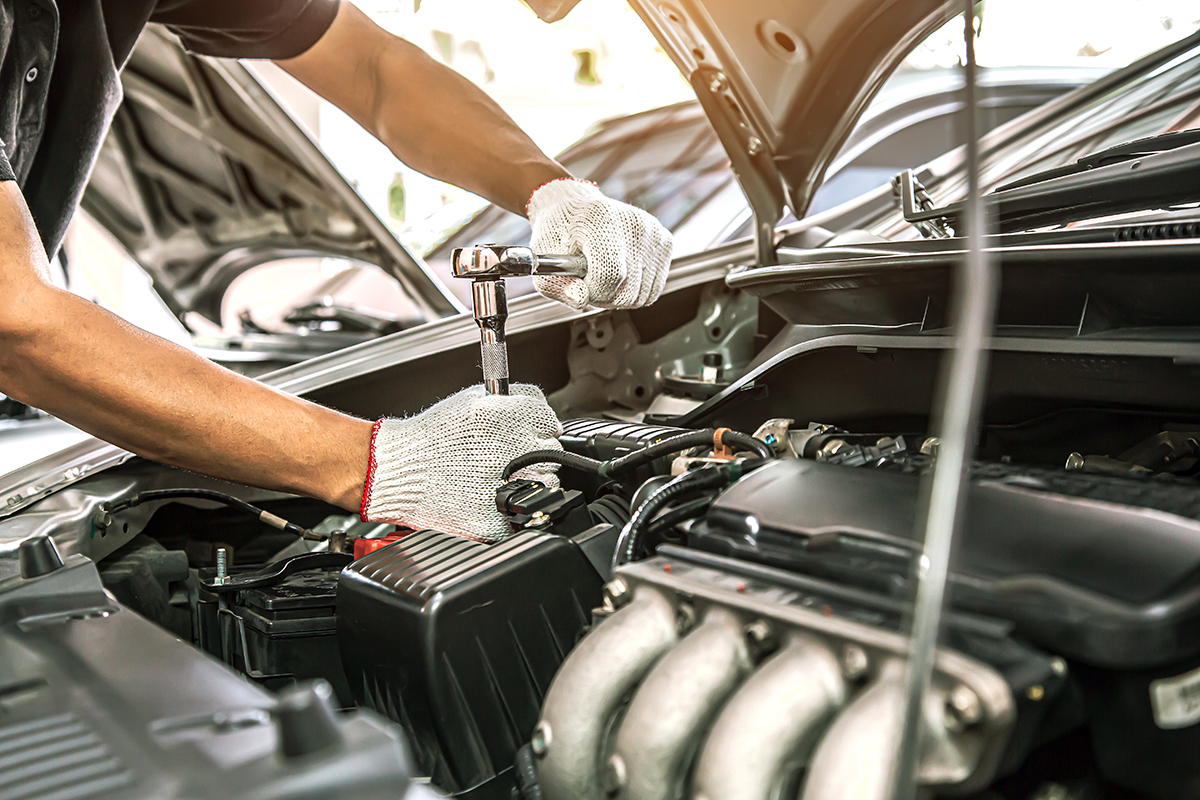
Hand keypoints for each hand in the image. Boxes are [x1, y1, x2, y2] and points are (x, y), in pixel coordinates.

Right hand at [359, 384, 563, 541]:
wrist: (396, 471)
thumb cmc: (430, 437)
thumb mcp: (473, 399)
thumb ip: (517, 397)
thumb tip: (547, 415)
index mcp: (502, 418)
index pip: (549, 422)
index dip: (540, 427)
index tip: (531, 434)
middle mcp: (506, 451)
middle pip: (551, 453)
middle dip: (536, 453)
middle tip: (513, 457)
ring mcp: (501, 486)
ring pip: (546, 484)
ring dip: (532, 480)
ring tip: (503, 477)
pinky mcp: (493, 519)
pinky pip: (523, 514)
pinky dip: (514, 508)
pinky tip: (493, 496)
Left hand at [528, 178, 671, 309]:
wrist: (574, 208)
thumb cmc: (558, 234)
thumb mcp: (544, 260)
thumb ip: (558, 285)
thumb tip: (581, 300)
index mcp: (601, 219)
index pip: (611, 275)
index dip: (593, 291)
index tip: (581, 282)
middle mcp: (634, 222)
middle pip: (629, 290)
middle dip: (605, 296)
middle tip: (590, 281)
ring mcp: (653, 232)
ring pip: (642, 295)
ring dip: (620, 296)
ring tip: (603, 277)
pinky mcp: (665, 241)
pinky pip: (653, 289)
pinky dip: (635, 291)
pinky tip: (620, 275)